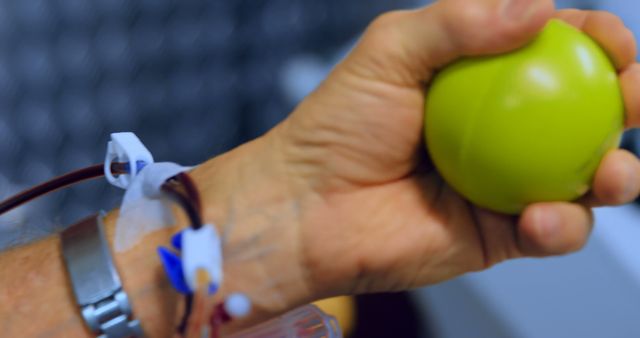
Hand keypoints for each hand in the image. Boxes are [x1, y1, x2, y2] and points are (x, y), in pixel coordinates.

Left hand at [269, 0, 639, 296]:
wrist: (306, 206)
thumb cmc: (337, 127)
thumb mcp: (390, 52)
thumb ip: (459, 22)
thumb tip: (542, 6)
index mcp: (478, 82)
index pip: (554, 54)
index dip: (595, 43)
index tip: (610, 42)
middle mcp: (499, 132)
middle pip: (584, 114)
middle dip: (629, 102)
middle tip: (635, 98)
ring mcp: (502, 184)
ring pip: (584, 179)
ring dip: (617, 174)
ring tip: (610, 173)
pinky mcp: (497, 235)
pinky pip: (551, 232)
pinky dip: (562, 225)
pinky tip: (543, 216)